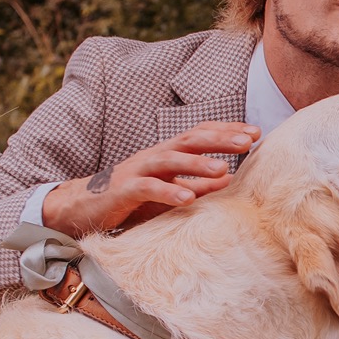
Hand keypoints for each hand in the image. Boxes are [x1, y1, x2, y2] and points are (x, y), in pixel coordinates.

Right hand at [41, 122, 259, 236]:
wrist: (82, 207)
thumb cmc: (131, 200)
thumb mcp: (169, 192)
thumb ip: (197, 185)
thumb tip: (229, 179)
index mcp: (168, 154)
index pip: (200, 134)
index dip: (226, 131)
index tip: (256, 133)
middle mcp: (154, 156)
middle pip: (189, 140)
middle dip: (220, 139)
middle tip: (248, 142)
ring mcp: (137, 171)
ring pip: (170, 160)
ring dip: (197, 163)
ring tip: (222, 169)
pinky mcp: (122, 190)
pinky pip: (147, 188)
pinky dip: (168, 191)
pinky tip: (187, 198)